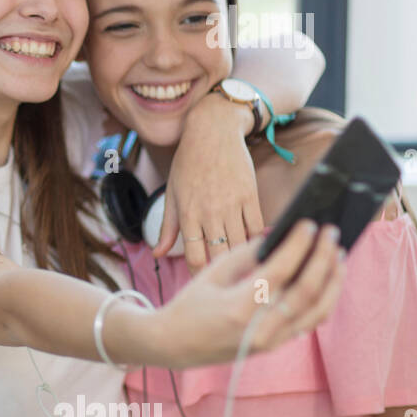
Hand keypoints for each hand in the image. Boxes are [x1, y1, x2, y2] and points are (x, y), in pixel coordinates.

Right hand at [151, 221, 344, 368]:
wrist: (174, 345)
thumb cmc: (189, 305)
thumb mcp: (210, 274)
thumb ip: (245, 254)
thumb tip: (277, 235)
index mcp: (237, 307)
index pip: (279, 271)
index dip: (298, 245)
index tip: (309, 224)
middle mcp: (259, 329)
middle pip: (306, 291)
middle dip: (323, 258)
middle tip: (331, 233)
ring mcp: (271, 341)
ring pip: (318, 310)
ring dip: (333, 280)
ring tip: (337, 255)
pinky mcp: (276, 345)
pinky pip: (310, 321)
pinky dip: (324, 298)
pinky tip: (327, 278)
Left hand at [158, 97, 264, 272]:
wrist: (213, 132)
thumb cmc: (188, 163)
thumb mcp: (172, 193)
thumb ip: (167, 228)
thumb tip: (157, 255)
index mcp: (187, 214)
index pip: (195, 257)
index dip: (200, 274)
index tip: (205, 282)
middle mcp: (209, 212)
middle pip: (219, 256)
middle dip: (223, 273)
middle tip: (228, 285)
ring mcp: (232, 205)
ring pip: (241, 245)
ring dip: (243, 261)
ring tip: (244, 273)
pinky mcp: (251, 196)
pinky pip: (258, 228)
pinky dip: (259, 242)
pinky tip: (258, 250)